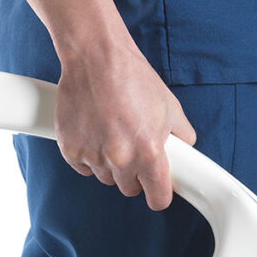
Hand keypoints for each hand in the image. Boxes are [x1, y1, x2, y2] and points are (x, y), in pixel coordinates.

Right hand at [55, 42, 195, 209]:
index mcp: (149, 152)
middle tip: (132, 149)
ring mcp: (93, 156)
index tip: (156, 192)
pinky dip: (87, 155)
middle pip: (129, 188)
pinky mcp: (70, 149)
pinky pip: (82, 167)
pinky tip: (93, 132)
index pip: (158, 198)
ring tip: (111, 133)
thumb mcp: (169, 107)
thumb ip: (182, 136)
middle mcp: (121, 159)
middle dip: (133, 174)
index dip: (159, 195)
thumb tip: (186, 152)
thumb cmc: (133, 78)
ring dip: (109, 164)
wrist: (96, 57)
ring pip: (105, 177)